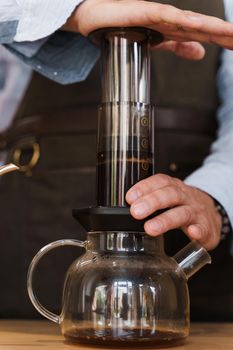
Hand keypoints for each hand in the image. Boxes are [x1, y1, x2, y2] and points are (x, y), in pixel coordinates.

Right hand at [63, 0, 232, 59]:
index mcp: (175, 28)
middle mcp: (171, 20)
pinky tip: (198, 26)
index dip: (223, 40)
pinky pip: (166, 17)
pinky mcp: (144, 12)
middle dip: (224, 34)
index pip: (204, 35)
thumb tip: (200, 54)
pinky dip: (182, 21)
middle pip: (203, 28)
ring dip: (212, 27)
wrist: (95, 16)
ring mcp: (158, 15)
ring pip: (190, 22)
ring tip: (231, 34)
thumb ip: (178, 46)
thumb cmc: (124, 25)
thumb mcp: (157, 41)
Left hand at [126, 174, 221, 249]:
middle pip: (170, 195)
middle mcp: (186, 197)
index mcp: (175, 188)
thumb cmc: (184, 205)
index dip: (145, 187)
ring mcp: (197, 212)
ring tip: (150, 228)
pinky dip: (199, 231)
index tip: (130, 197)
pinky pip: (204, 228)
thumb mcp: (168, 197)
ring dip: (166, 220)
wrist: (211, 214)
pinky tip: (192, 233)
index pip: (160, 181)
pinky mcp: (207, 228)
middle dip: (152, 202)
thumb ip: (151, 200)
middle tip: (135, 212)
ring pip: (183, 213)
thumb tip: (127, 205)